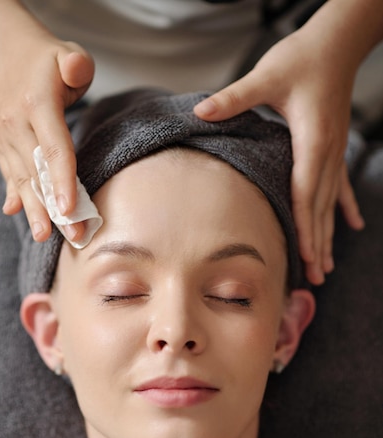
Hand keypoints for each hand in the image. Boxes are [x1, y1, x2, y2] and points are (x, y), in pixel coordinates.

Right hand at [0, 33, 93, 241]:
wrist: (5, 50)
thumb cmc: (46, 58)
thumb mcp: (67, 52)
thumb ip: (76, 63)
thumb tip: (76, 70)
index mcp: (37, 104)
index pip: (53, 148)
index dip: (62, 180)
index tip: (69, 209)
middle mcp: (17, 124)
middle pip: (38, 172)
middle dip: (54, 208)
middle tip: (72, 236)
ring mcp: (7, 137)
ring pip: (22, 179)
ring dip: (35, 210)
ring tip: (44, 236)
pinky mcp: (4, 145)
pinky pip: (10, 174)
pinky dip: (16, 195)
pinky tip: (17, 213)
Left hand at [194, 29, 364, 283]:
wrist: (337, 41)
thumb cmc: (303, 57)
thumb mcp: (266, 75)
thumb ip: (234, 97)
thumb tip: (201, 110)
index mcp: (312, 142)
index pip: (308, 194)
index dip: (308, 228)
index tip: (308, 257)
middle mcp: (328, 153)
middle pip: (321, 207)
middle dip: (318, 243)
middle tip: (315, 277)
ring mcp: (335, 153)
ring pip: (331, 203)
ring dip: (329, 235)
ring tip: (327, 267)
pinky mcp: (334, 148)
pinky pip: (341, 186)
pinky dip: (345, 208)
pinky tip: (355, 227)